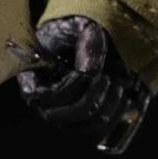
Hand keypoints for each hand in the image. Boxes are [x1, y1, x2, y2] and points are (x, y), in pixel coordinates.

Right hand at [17, 15, 148, 147]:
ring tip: (118, 84)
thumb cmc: (77, 30)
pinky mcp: (83, 121)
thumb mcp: (81, 27)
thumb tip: (91, 73)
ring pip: (84, 126)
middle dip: (90, 99)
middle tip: (106, 78)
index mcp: (32, 77)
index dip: (65, 89)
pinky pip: (99, 131)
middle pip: (61, 117)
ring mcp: (63, 115)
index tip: (83, 72)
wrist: (87, 38)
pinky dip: (115, 115)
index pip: (39, 97)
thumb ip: (86, 45)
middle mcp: (44, 102)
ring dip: (106, 107)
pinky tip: (125, 97)